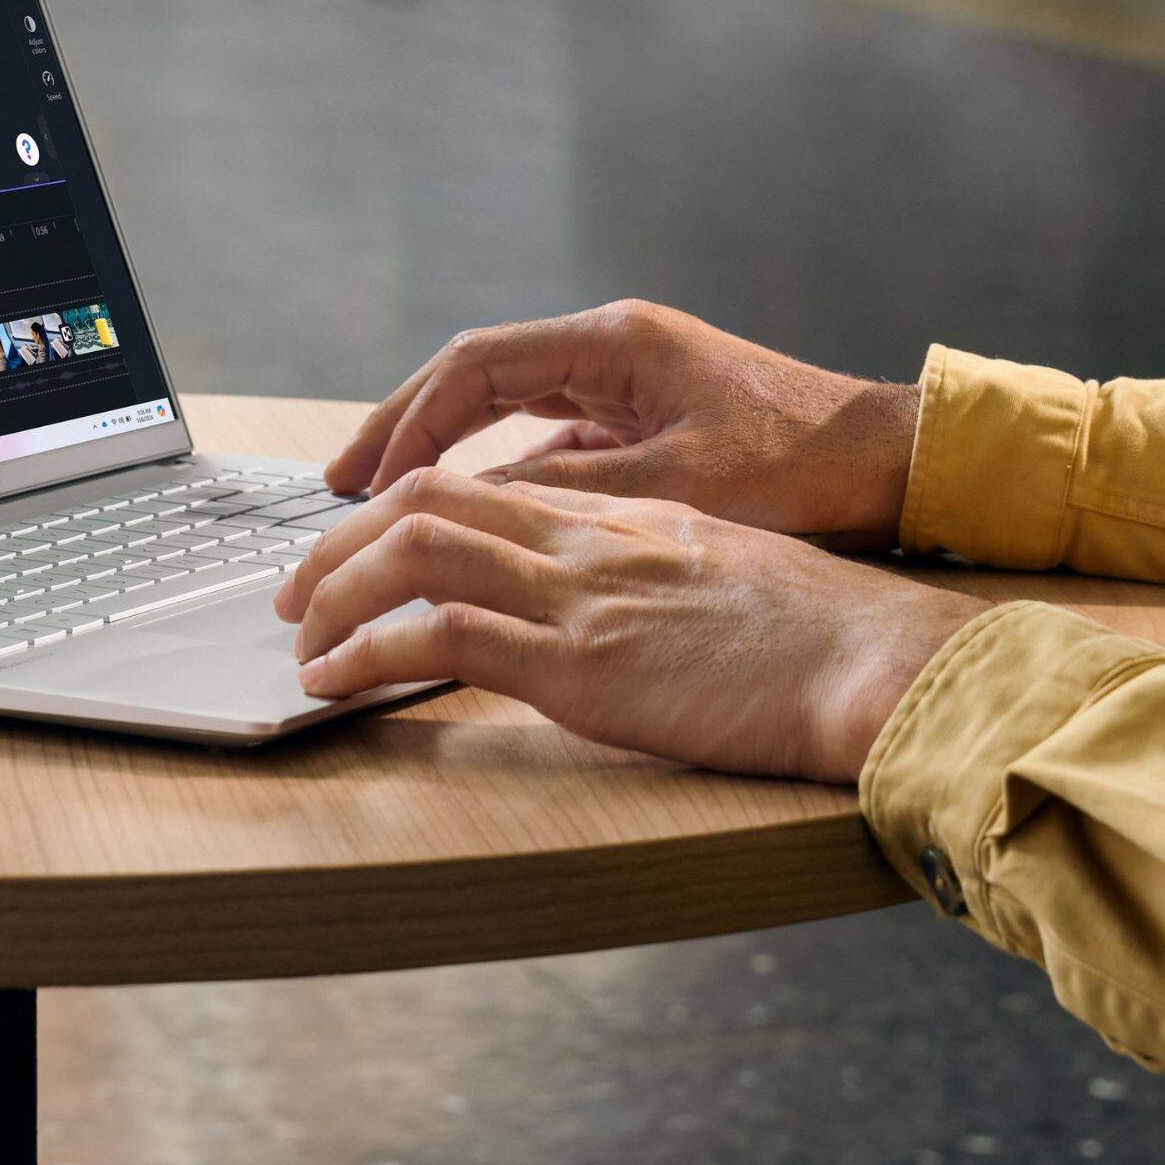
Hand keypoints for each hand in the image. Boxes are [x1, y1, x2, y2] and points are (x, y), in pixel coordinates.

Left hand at [275, 467, 981, 781]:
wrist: (868, 657)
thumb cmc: (817, 631)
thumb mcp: (722, 573)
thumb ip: (654, 571)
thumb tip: (613, 604)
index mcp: (623, 513)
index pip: (486, 484)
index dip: (405, 506)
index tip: (361, 545)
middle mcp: (589, 537)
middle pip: (430, 498)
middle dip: (344, 538)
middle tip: (297, 587)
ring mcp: (580, 594)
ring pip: (417, 549)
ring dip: (335, 589)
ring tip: (298, 635)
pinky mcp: (580, 663)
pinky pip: (442, 636)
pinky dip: (369, 651)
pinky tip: (335, 681)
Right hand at [325, 301, 920, 546]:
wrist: (884, 460)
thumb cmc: (798, 465)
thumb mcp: (676, 485)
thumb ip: (570, 492)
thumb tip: (467, 506)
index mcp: (615, 342)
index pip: (476, 366)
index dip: (404, 418)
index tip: (352, 474)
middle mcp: (612, 346)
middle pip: (477, 377)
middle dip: (405, 429)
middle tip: (339, 487)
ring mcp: (627, 379)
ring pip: (508, 406)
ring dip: (447, 450)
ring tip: (383, 501)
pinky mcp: (645, 415)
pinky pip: (548, 433)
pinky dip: (500, 467)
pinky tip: (469, 514)